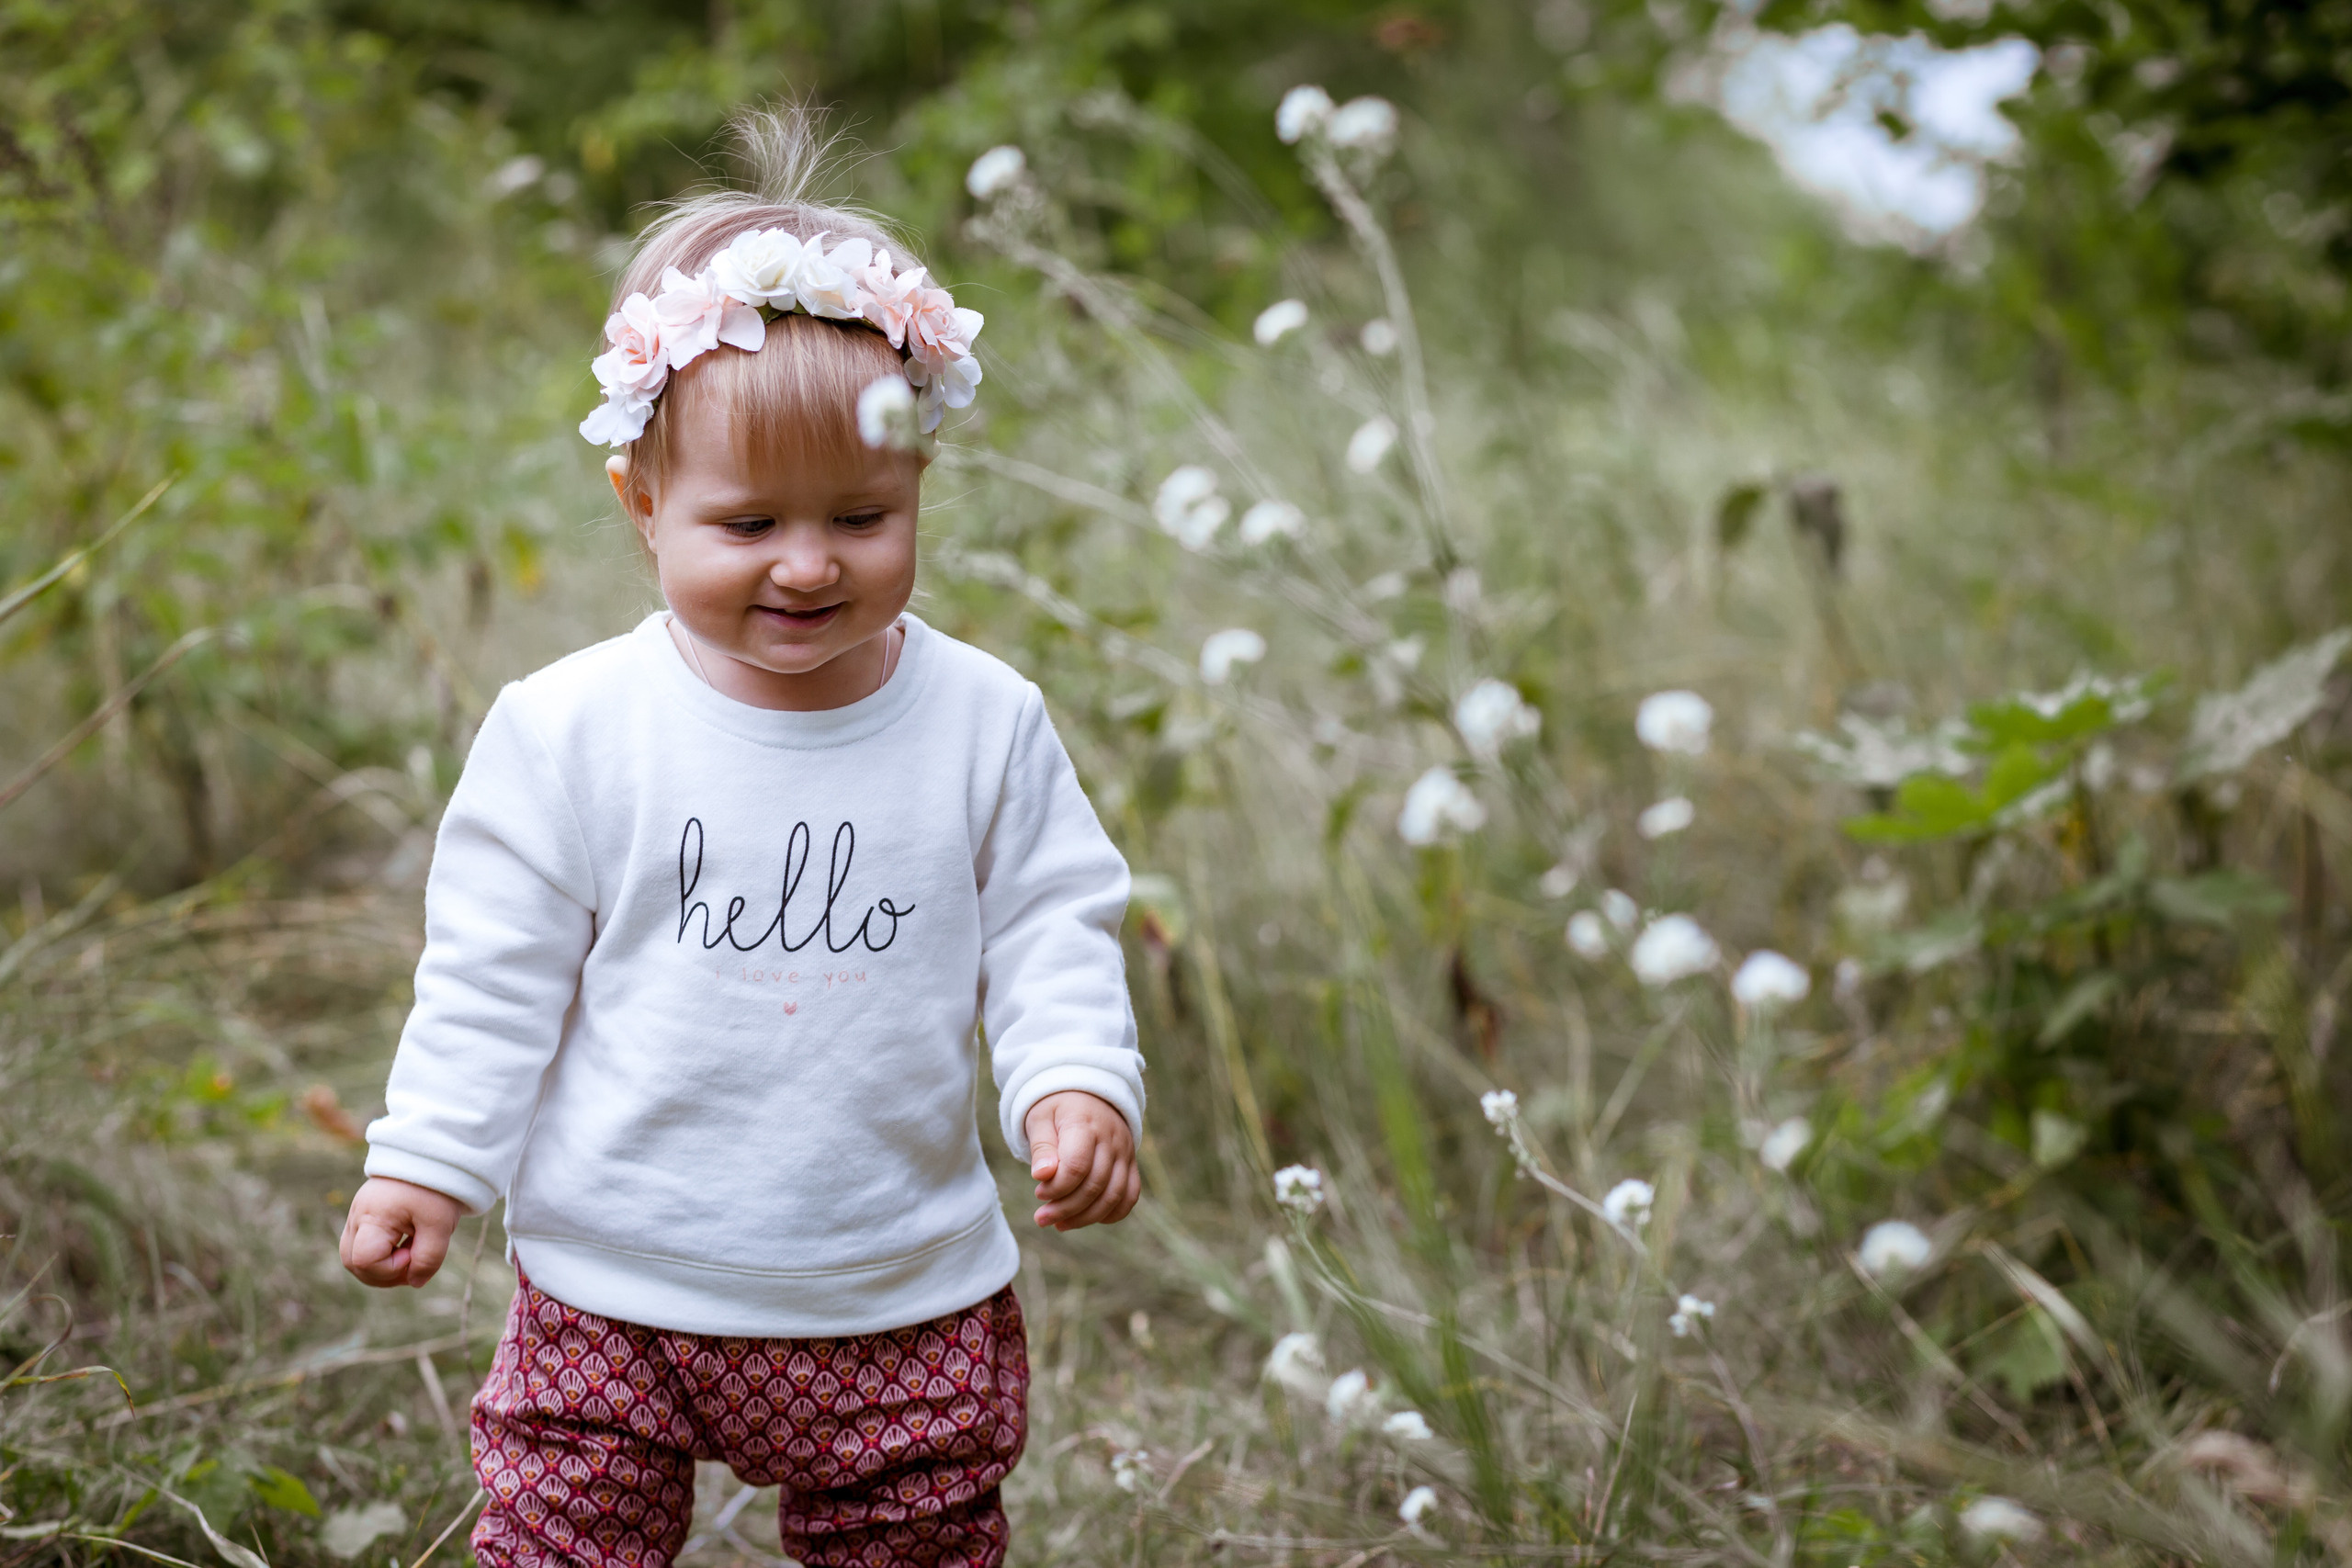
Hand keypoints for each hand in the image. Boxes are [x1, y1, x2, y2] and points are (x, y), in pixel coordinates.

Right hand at [340, 1177, 463, 1287]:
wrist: (434, 1155)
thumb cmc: (436, 1188)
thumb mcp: (440, 1225)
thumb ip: (428, 1259)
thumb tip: (414, 1283)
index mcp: (372, 1216)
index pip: (363, 1261)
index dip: (389, 1268)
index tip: (413, 1252)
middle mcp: (357, 1217)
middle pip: (353, 1263)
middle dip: (383, 1274)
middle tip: (414, 1260)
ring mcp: (357, 1216)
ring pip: (354, 1257)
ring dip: (380, 1267)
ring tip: (411, 1254)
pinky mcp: (364, 1216)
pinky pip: (362, 1246)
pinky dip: (381, 1255)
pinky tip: (405, 1246)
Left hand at [1025, 1091, 1140, 1231]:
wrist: (1087, 1093)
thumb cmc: (1057, 1109)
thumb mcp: (1040, 1119)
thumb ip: (1041, 1147)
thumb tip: (1042, 1176)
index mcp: (1085, 1125)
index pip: (1077, 1166)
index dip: (1057, 1187)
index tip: (1038, 1192)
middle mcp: (1111, 1140)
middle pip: (1094, 1185)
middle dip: (1065, 1208)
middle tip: (1041, 1218)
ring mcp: (1124, 1153)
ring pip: (1113, 1196)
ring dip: (1085, 1217)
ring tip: (1059, 1224)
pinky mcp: (1130, 1164)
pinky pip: (1130, 1196)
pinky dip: (1111, 1214)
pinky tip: (1086, 1218)